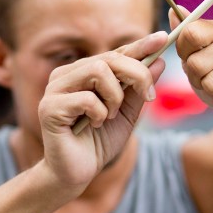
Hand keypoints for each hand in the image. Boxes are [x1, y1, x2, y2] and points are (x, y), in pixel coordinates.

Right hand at [38, 32, 166, 188]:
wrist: (75, 174)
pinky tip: (94, 125)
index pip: (115, 53)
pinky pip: (87, 99)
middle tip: (149, 95)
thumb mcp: (127, 114)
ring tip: (110, 115)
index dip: (139, 45)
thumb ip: (139, 88)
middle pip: (110, 58)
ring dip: (115, 96)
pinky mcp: (49, 107)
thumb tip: (159, 60)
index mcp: (82, 72)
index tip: (163, 38)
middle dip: (137, 74)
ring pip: (98, 71)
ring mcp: (54, 89)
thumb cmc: (98, 142)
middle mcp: (66, 75)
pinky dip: (100, 113)